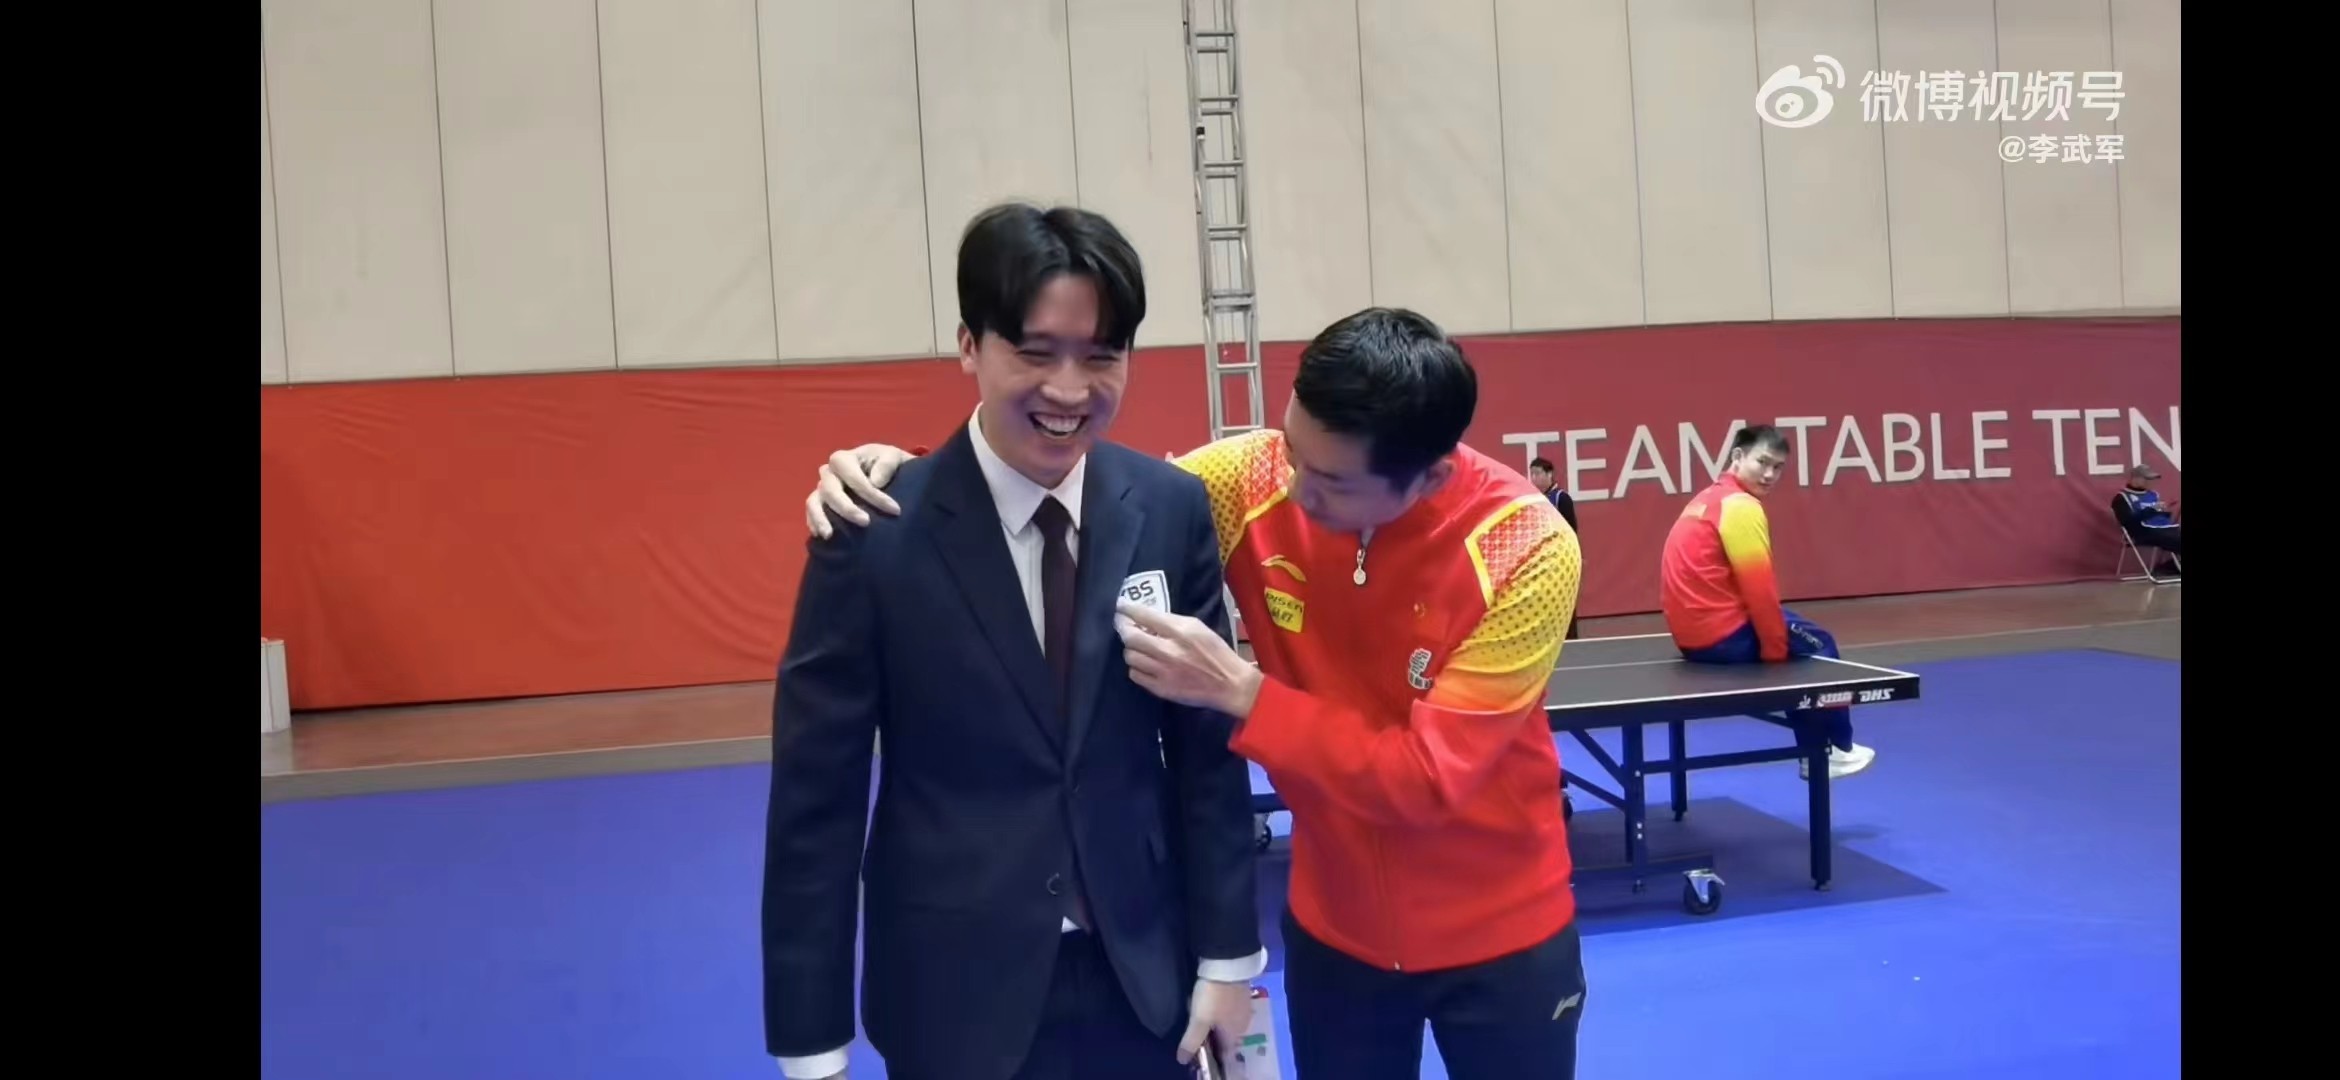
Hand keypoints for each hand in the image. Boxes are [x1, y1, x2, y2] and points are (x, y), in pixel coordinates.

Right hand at [805, 444, 913, 538]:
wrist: (883, 473)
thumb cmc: (886, 465)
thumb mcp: (893, 457)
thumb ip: (887, 464)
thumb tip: (876, 482)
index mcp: (844, 459)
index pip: (854, 477)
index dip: (872, 494)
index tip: (895, 510)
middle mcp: (829, 473)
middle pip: (830, 490)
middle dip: (847, 508)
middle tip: (866, 523)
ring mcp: (822, 489)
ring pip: (814, 502)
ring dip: (820, 519)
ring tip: (829, 535)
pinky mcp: (819, 504)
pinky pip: (812, 512)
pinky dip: (814, 523)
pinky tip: (821, 536)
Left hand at [1116, 601, 1262, 716]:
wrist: (1229, 685)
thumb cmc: (1215, 652)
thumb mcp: (1198, 627)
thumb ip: (1172, 622)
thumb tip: (1146, 620)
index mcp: (1180, 631)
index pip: (1144, 615)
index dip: (1127, 609)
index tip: (1120, 606)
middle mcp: (1168, 650)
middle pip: (1130, 637)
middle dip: (1124, 629)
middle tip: (1125, 627)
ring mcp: (1162, 671)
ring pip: (1130, 656)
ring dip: (1132, 650)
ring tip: (1140, 648)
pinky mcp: (1160, 689)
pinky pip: (1135, 675)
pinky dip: (1136, 668)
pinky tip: (1146, 665)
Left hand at [1178, 977, 1253, 1066]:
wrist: (1227, 962)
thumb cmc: (1213, 996)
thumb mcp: (1199, 1020)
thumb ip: (1192, 1041)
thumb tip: (1182, 1060)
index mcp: (1235, 1033)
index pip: (1225, 1051)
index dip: (1211, 1052)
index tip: (1198, 1047)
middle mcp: (1243, 1022)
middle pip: (1226, 1035)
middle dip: (1212, 1035)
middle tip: (1195, 1029)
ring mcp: (1244, 1006)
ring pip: (1227, 1020)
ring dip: (1215, 1020)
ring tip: (1198, 1014)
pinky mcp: (1242, 991)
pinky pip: (1228, 1006)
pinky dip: (1218, 1007)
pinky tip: (1208, 1000)